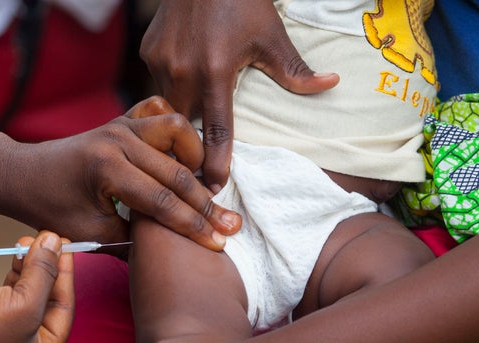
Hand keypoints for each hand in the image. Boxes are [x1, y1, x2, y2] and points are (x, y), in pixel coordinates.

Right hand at [0, 231, 73, 342]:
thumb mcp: (22, 302)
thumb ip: (44, 272)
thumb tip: (55, 241)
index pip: (64, 309)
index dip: (66, 275)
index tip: (66, 245)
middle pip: (46, 301)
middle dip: (48, 268)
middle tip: (48, 238)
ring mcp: (3, 335)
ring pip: (28, 294)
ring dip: (31, 266)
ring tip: (27, 241)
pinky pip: (9, 292)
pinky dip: (15, 272)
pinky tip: (16, 254)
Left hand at [6, 96, 240, 252]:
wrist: (22, 174)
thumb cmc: (49, 207)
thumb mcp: (89, 232)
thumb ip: (132, 238)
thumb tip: (171, 246)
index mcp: (106, 169)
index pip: (161, 201)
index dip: (192, 226)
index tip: (218, 244)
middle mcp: (117, 140)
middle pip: (176, 171)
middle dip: (206, 203)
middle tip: (230, 225)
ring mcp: (121, 124)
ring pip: (177, 130)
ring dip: (196, 158)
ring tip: (205, 186)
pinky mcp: (123, 120)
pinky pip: (160, 113)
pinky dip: (178, 132)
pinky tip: (184, 154)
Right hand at [141, 0, 338, 189]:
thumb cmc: (242, 1)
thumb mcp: (271, 36)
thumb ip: (295, 70)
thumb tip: (330, 85)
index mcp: (215, 72)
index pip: (215, 131)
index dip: (215, 162)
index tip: (214, 187)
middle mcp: (183, 71)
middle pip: (184, 124)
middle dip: (189, 143)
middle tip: (197, 160)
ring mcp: (161, 61)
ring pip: (168, 104)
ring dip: (180, 112)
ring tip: (190, 112)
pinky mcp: (148, 51)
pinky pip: (158, 81)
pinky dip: (171, 85)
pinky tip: (183, 74)